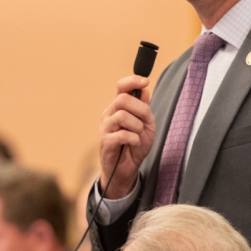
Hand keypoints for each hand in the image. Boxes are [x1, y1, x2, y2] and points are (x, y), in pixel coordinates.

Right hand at [98, 75, 155, 199]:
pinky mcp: (105, 141)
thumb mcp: (146, 125)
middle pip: (122, 99)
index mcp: (119, 108)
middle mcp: (109, 114)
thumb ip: (144, 108)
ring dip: (137, 126)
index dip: (132, 81)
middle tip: (144, 123)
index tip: (145, 81)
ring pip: (122, 115)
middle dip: (140, 110)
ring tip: (138, 135)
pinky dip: (134, 139)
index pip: (121, 87)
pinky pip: (122, 134)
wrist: (126, 169)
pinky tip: (134, 143)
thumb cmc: (134, 146)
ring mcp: (105, 127)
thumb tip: (145, 90)